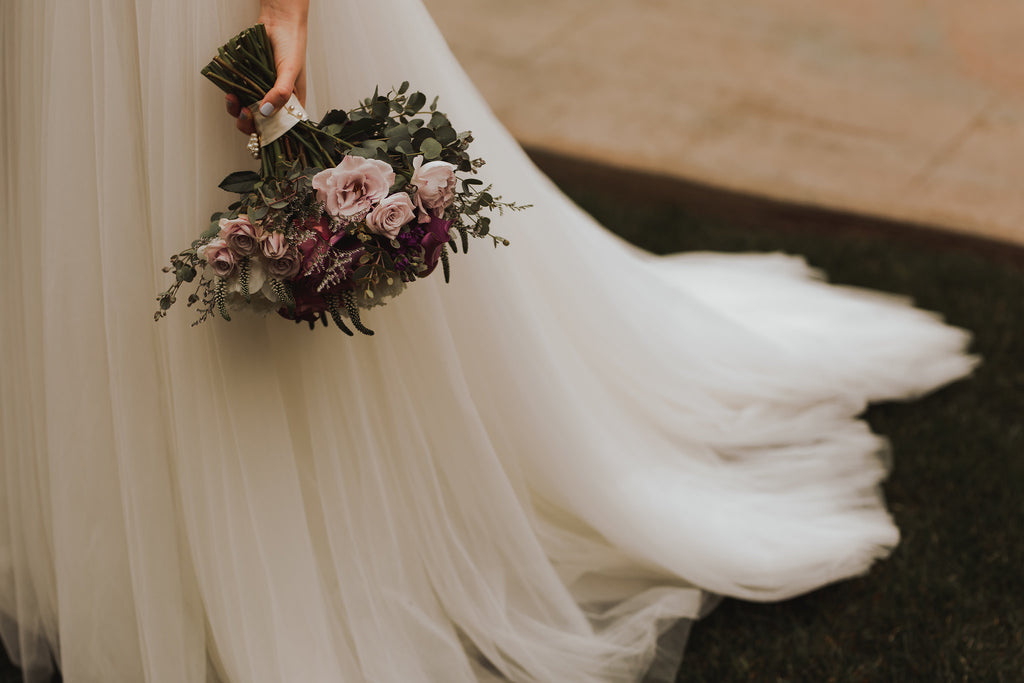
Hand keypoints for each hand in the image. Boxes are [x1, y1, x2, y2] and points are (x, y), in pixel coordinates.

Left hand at [225, 0, 309, 134]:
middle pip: (261, 125)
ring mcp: (261, 94)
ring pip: (247, 113)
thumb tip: (265, 111)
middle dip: (249, 125)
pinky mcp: (249, 84)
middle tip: (244, 115)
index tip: (260, 136)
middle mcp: (277, 103)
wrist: (277, 22)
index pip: (283, 130)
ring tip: (232, 100)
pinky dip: (232, 98)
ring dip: (237, 111)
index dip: (271, 137)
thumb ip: (280, 92)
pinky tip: (229, 91)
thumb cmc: (292, 45)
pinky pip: (239, 97)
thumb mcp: (290, 70)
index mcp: (293, 105)